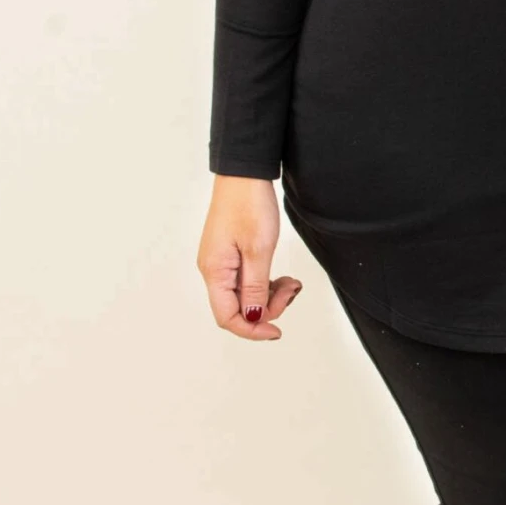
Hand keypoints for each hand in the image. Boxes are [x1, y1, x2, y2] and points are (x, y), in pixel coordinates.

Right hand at [197, 175, 303, 340]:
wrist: (244, 173)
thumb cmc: (248, 204)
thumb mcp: (258, 249)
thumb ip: (256, 288)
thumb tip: (254, 317)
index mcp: (215, 271)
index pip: (228, 317)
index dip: (252, 329)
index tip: (277, 331)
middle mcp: (214, 270)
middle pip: (238, 308)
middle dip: (268, 307)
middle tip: (291, 290)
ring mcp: (222, 262)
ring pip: (246, 295)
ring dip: (271, 295)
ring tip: (291, 281)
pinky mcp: (231, 255)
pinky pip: (248, 280)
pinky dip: (267, 282)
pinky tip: (283, 276)